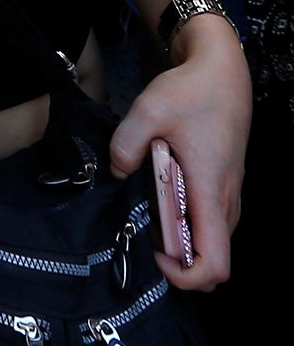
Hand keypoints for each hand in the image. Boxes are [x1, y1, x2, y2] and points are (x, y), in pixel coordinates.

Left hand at [109, 16, 248, 288]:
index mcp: (210, 192)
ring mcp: (227, 192)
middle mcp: (225, 200)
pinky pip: (210, 219)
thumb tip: (118, 172)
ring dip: (183, 240)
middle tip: (144, 235)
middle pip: (215, 258)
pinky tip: (159, 196)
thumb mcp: (147, 110)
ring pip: (213, 239)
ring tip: (148, 213)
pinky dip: (188, 221)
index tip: (155, 254)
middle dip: (180, 261)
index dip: (187, 275)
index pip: (215, 262)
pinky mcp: (222, 182)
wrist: (222, 71)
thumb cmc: (191, 91)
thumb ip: (126, 145)